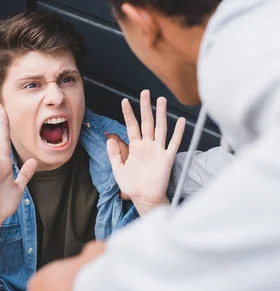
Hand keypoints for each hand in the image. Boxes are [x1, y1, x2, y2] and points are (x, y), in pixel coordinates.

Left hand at [108, 90, 185, 214]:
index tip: (124, 101)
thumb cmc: (132, 185)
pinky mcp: (167, 158)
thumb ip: (113, 153)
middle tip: (145, 92)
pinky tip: (180, 121)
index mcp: (135, 147)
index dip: (128, 114)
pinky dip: (178, 132)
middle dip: (145, 107)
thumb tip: (109, 138)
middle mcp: (147, 146)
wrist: (144, 198)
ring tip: (161, 100)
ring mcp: (158, 150)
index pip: (131, 126)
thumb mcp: (117, 169)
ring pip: (160, 128)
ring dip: (161, 114)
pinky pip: (173, 143)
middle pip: (147, 122)